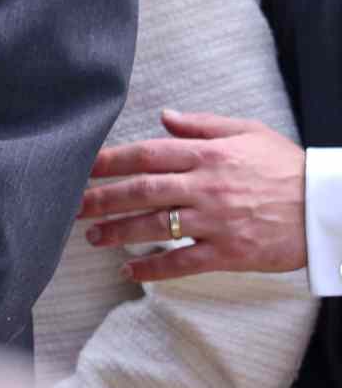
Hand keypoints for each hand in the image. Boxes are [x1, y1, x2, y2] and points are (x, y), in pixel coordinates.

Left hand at [79, 108, 306, 282]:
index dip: (109, 161)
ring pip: (155, 227)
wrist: (329, 205)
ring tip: (92, 237)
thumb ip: (202, 125)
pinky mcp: (230, 252)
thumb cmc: (287, 166)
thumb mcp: (247, 132)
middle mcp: (205, 186)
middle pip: (141, 191)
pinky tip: (130, 271)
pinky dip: (154, 269)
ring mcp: (217, 221)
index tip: (80, 167)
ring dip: (118, 232)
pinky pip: (184, 263)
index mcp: (207, 155)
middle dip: (101, 198)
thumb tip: (164, 116)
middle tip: (71, 206)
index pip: (146, 154)